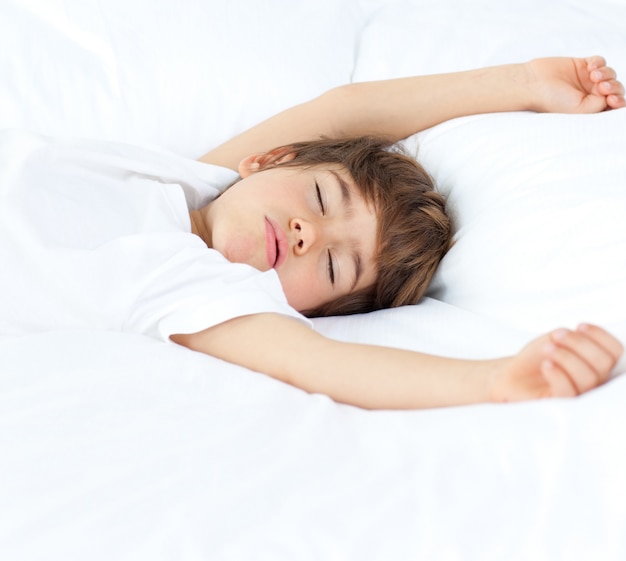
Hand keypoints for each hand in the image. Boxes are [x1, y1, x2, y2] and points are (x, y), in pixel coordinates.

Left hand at [490, 324, 622, 402]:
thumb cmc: (538, 358)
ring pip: (588, 377)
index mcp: (598, 366)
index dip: (601, 336)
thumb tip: (582, 336)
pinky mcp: (561, 406)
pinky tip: (546, 364)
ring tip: (547, 349)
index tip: (579, 326)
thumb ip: (573, 337)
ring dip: (565, 356)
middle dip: (579, 344)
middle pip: (604, 363)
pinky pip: (568, 391)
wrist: (512, 375)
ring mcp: (580, 396)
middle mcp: (595, 383)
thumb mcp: (557, 340)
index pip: (616, 352)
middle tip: (556, 337)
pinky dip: (557, 373)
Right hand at [526, 56, 624, 113]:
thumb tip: (611, 94)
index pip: (613, 106)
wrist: (534, 83)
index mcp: (589, 109)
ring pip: (610, 74)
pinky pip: (600, 61)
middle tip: (602, 87)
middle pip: (615, 89)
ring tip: (593, 75)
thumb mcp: (580, 109)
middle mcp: (590, 95)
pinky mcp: (582, 65)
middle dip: (613, 87)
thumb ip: (600, 103)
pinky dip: (599, 63)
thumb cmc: (552, 100)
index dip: (619, 101)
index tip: (611, 100)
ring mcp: (586, 80)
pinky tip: (589, 67)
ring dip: (606, 74)